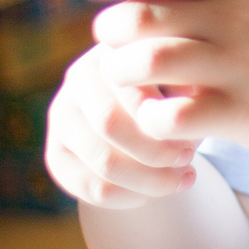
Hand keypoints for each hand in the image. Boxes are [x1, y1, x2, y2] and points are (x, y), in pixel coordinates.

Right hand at [43, 45, 202, 205]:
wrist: (146, 120)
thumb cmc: (176, 93)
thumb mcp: (187, 82)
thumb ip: (188, 88)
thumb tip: (189, 107)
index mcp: (111, 50)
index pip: (130, 90)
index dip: (162, 121)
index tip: (192, 143)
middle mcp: (77, 78)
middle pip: (110, 125)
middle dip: (155, 153)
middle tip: (187, 162)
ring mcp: (61, 116)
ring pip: (103, 162)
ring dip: (148, 180)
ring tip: (179, 179)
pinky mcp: (55, 154)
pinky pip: (89, 187)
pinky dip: (127, 197)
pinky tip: (151, 193)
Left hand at [77, 0, 248, 167]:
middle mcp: (239, 20)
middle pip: (143, 17)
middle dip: (111, 31)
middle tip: (109, 44)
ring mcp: (241, 67)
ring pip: (149, 62)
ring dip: (124, 74)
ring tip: (127, 81)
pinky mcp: (242, 114)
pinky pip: (171, 115)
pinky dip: (151, 118)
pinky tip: (156, 117)